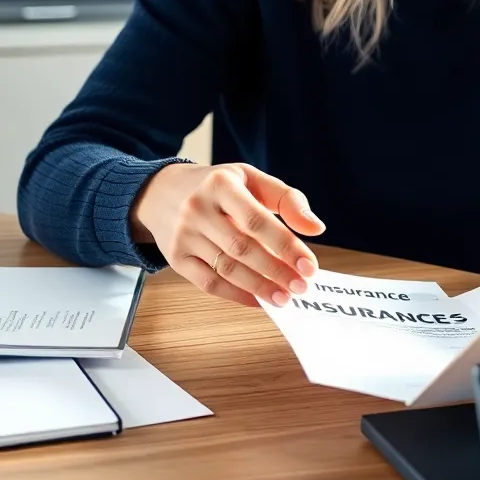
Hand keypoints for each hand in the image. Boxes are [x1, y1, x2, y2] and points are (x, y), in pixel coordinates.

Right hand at [130, 162, 325, 307]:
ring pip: (225, 268)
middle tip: (301, 286)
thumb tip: (316, 228)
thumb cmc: (218, 186)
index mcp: (221, 184)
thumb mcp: (252, 179)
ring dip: (259, 287)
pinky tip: (258, 300)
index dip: (286, 245)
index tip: (309, 265)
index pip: (257, 220)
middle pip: (242, 248)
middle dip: (276, 271)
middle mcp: (197, 209)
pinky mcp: (175, 258)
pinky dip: (235, 295)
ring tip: (284, 297)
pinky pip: (207, 283)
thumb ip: (288, 200)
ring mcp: (183, 235)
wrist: (161, 191)